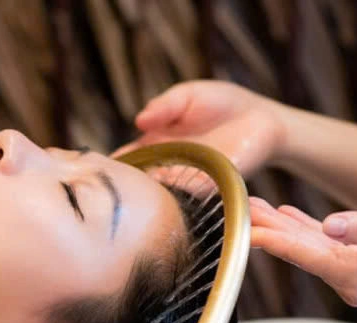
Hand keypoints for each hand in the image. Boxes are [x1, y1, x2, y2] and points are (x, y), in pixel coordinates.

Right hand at [112, 80, 285, 177]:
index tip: (93, 170)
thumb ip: (164, 106)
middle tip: (108, 190)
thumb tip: (139, 121)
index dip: (111, 165)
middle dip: (125, 186)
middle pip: (139, 182)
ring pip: (161, 192)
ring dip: (148, 193)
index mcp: (156, 145)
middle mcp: (168, 166)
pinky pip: (190, 193)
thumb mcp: (187, 96)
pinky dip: (178, 192)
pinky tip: (163, 187)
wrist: (263, 118)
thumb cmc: (223, 104)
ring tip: (132, 192)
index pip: (127, 159)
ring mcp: (188, 179)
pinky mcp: (212, 186)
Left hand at [249, 197, 356, 305]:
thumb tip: (330, 225)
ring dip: (280, 225)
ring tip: (252, 205)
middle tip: (236, 207)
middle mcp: (347, 280)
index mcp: (354, 276)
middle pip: (298, 251)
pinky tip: (285, 213)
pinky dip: (303, 227)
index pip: (303, 254)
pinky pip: (323, 243)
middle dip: (267, 229)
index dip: (271, 238)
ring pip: (306, 245)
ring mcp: (352, 273)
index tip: (242, 227)